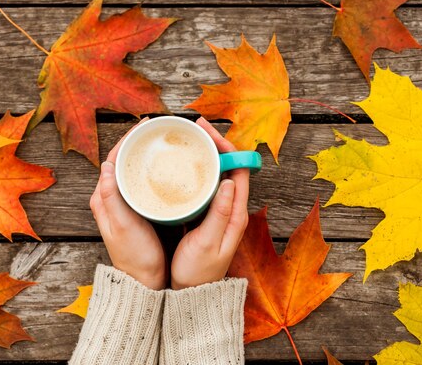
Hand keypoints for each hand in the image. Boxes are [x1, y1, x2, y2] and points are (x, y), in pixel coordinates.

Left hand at [89, 118, 165, 289]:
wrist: (144, 281)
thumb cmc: (135, 257)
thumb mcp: (123, 226)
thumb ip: (112, 197)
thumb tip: (107, 165)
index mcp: (103, 200)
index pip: (112, 161)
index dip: (127, 141)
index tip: (144, 127)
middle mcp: (110, 199)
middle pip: (123, 163)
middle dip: (138, 145)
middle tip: (158, 131)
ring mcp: (124, 205)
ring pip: (133, 173)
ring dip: (145, 157)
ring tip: (163, 144)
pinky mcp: (137, 212)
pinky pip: (142, 184)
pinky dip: (153, 173)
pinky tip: (167, 170)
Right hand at [171, 118, 249, 289]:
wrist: (192, 294)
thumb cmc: (199, 271)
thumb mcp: (208, 242)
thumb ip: (220, 213)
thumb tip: (228, 182)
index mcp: (236, 213)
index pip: (238, 170)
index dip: (226, 146)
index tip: (207, 132)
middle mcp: (231, 209)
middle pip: (228, 167)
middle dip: (214, 143)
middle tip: (194, 127)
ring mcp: (220, 211)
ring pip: (216, 174)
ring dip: (206, 154)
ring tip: (189, 139)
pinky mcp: (208, 216)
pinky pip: (206, 185)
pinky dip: (197, 170)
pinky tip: (183, 165)